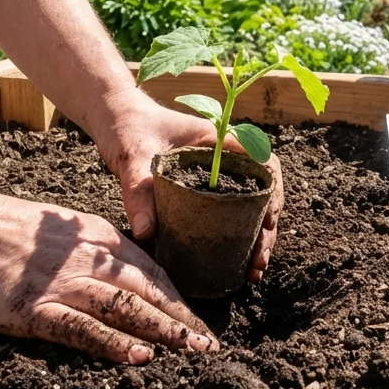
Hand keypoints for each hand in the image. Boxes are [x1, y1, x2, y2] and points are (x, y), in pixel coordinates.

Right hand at [0, 190, 217, 363]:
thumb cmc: (0, 229)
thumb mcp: (60, 230)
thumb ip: (93, 250)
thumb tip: (124, 273)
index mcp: (96, 237)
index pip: (151, 269)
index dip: (178, 297)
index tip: (198, 319)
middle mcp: (87, 258)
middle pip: (148, 289)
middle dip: (182, 318)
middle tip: (209, 343)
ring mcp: (61, 284)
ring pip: (126, 307)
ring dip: (163, 330)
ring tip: (191, 349)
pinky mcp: (34, 308)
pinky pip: (83, 328)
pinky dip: (114, 342)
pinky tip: (139, 355)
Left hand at [98, 89, 283, 281]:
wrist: (114, 118)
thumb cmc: (129, 127)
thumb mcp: (134, 157)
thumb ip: (139, 191)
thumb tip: (147, 233)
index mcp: (220, 141)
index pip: (264, 163)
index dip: (273, 193)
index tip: (268, 222)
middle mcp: (224, 158)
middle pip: (262, 192)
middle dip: (266, 227)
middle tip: (258, 261)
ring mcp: (214, 175)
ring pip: (248, 205)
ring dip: (255, 236)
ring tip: (252, 270)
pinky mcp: (200, 190)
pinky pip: (226, 212)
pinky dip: (234, 236)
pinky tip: (234, 262)